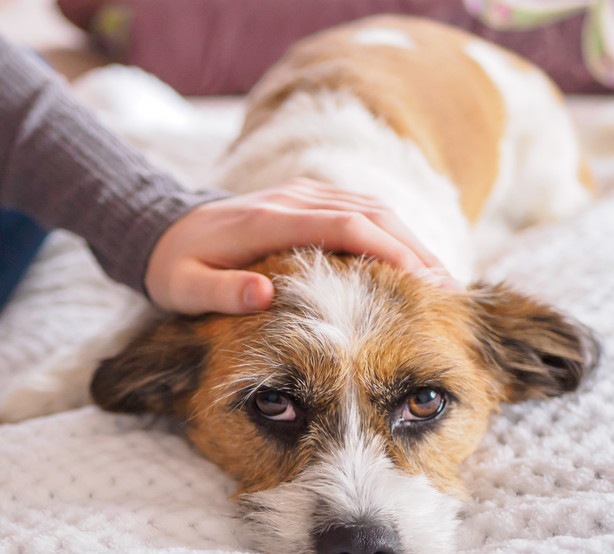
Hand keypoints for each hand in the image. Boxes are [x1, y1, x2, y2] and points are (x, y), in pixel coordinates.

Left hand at [145, 177, 459, 314]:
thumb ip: (220, 292)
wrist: (162, 229)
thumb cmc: (176, 266)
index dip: (390, 251)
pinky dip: (391, 235)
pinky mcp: (306, 202)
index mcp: (268, 220)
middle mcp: (293, 200)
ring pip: (371, 209)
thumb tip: (264, 295)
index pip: (345, 226)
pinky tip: (410, 264)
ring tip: (443, 281)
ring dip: (410, 241)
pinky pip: (359, 212)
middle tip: (451, 291)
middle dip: (415, 249)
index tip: (426, 284)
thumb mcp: (184, 287)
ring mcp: (302, 196)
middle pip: (371, 214)